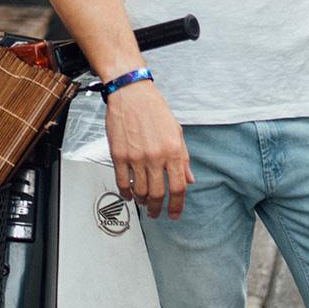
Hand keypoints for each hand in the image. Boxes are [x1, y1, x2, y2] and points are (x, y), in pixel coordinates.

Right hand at [104, 80, 194, 218]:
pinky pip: (121, 182)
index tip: (174, 213)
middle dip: (158, 208)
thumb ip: (183, 158)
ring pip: (139, 191)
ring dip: (142, 201)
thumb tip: (189, 179)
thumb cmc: (154, 109)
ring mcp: (136, 157)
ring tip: (143, 201)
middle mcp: (156, 156)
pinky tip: (128, 194)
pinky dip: (125, 193)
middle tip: (156, 212)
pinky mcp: (119, 155)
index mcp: (173, 150)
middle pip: (158, 194)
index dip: (177, 205)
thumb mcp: (176, 132)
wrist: (131, 93)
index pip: (178, 187)